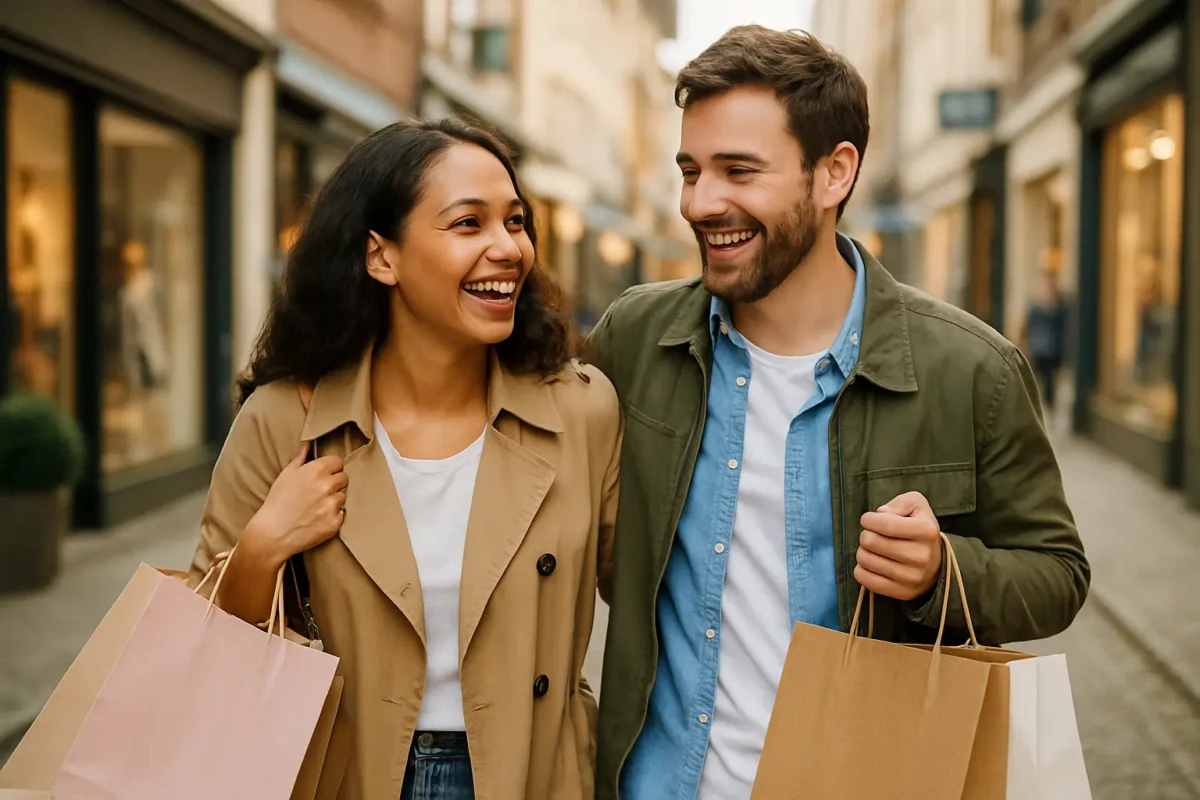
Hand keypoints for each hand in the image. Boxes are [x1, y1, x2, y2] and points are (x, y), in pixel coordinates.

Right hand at [243, 443, 347, 567]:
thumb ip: (301, 458)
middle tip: (319, 493)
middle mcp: (326, 485)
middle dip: (334, 484)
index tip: (324, 475)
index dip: (331, 468)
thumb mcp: (285, 476)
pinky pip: (342, 514)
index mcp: (315, 470)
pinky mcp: (335, 522)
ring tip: (316, 507)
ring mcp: (332, 504)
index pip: (338, 461)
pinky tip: (318, 519)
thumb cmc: (277, 502)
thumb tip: (308, 444)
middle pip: (343, 478)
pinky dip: (333, 517)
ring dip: (334, 500)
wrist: (272, 534)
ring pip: (343, 496)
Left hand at [854, 491, 942, 600]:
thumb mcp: (917, 506)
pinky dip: (861, 569)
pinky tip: (871, 564)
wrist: (936, 563)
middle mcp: (921, 556)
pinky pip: (865, 579)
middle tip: (872, 535)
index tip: (869, 520)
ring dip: (863, 551)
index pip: (885, 524)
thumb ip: (900, 502)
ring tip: (873, 549)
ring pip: (865, 560)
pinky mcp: (902, 592)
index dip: (868, 520)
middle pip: (870, 541)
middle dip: (866, 535)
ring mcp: (912, 577)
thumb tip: (881, 513)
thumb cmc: (920, 529)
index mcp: (926, 531)